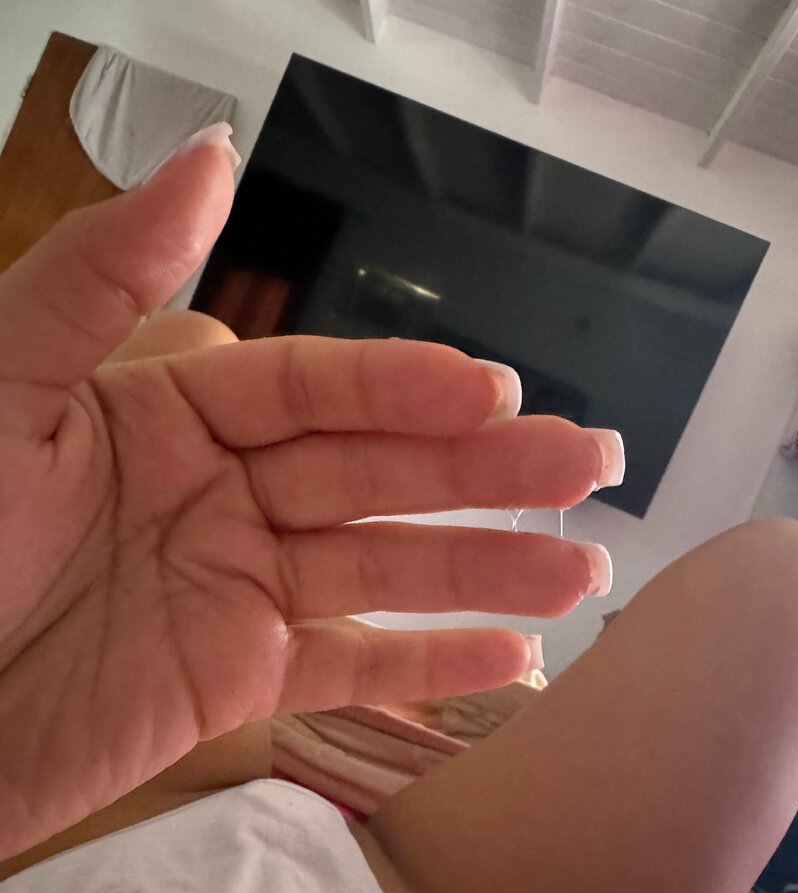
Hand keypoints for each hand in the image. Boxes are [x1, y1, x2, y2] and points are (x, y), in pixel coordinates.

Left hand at [0, 125, 620, 857]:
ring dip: (486, 571)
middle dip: (486, 471)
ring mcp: (238, 591)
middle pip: (375, 474)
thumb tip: (212, 156)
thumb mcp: (1, 391)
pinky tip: (511, 657)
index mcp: (170, 411)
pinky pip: (348, 670)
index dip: (402, 389)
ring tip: (581, 571)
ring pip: (382, 571)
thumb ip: (102, 276)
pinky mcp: (238, 683)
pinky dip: (428, 668)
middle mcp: (222, 493)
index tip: (491, 392)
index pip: (313, 390)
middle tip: (589, 461)